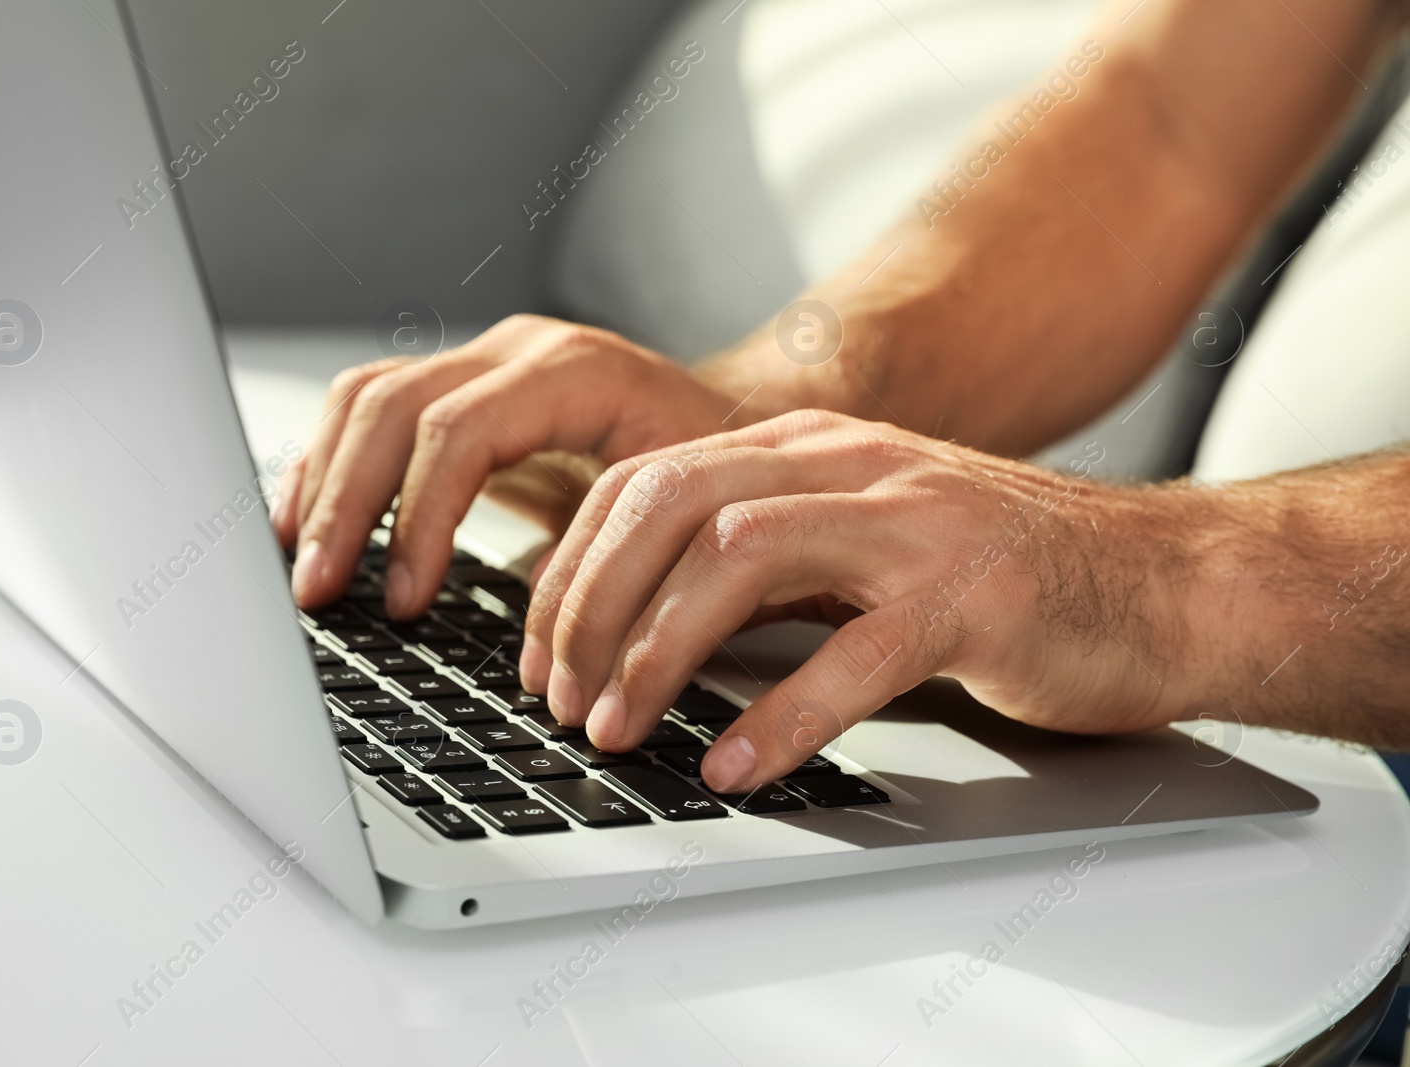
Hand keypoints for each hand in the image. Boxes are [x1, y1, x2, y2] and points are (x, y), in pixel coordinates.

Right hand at [273, 315, 750, 611]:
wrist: (744, 417)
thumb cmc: (724, 471)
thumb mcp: (687, 512)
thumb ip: (615, 561)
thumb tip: (545, 650)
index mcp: (576, 372)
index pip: (460, 432)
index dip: (418, 519)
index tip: (405, 602)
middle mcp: (520, 351)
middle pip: (394, 406)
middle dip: (346, 505)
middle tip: (319, 592)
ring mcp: (488, 360)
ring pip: (369, 396)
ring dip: (325, 482)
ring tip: (301, 563)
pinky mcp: (467, 386)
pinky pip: (376, 407)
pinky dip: (335, 463)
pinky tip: (310, 518)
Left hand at [521, 410, 1202, 793]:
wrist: (1165, 582)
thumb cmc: (1004, 577)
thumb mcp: (862, 543)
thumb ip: (767, 563)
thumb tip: (641, 624)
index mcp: (810, 448)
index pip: (647, 482)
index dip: (572, 569)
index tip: (540, 652)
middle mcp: (852, 466)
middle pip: (672, 503)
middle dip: (590, 605)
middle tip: (560, 698)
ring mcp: (914, 525)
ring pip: (740, 556)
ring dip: (657, 650)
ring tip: (618, 729)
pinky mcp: (972, 598)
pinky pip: (855, 655)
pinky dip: (781, 716)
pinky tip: (735, 766)